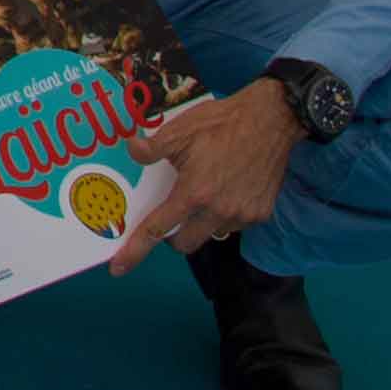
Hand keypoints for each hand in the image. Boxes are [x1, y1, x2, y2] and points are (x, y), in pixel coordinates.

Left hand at [109, 81, 304, 273]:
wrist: (271, 121)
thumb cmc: (220, 124)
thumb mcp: (178, 130)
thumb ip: (151, 148)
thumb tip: (130, 151)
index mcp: (193, 193)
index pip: (157, 229)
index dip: (135, 250)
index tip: (119, 269)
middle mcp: (218, 211)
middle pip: (185, 243)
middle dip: (171, 237)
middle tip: (168, 215)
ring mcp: (243, 215)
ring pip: (211, 234)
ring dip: (199, 224)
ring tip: (201, 195)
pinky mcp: (262, 214)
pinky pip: (234, 225)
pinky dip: (223, 216)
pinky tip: (224, 192)